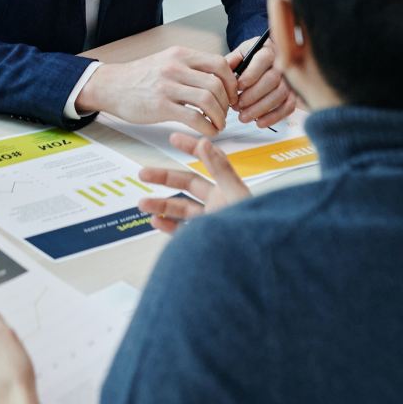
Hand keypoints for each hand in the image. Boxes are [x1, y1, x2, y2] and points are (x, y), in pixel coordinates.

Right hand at [76, 44, 237, 135]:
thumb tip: (221, 75)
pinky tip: (207, 131)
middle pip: (216, 84)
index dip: (231, 82)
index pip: (219, 64)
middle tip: (226, 113)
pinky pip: (194, 118)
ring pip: (208, 101)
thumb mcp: (167, 61)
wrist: (111, 86)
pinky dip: (207, 127)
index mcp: (180, 54)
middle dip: (227, 103)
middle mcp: (175, 67)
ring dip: (219, 117)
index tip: (231, 95)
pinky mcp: (160, 106)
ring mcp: (167, 86)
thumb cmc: (141, 77)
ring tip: (218, 124)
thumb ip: (192, 67)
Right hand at [136, 132, 250, 232]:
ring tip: (142, 203)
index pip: (206, 162)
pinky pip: (182, 231)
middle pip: (187, 185)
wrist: (259, 266)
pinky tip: (156, 222)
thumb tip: (205, 143)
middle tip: (143, 173)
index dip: (191, 148)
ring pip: (181, 209)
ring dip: (161, 205)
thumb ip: (220, 170)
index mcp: (228, 188)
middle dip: (164, 178)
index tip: (172, 137)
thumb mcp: (236, 194)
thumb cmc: (255, 228)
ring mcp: (211, 221)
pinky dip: (168, 226)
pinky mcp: (206, 240)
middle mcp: (219, 203)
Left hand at [230, 37, 295, 128]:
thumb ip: (231, 61)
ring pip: (280, 95)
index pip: (263, 60)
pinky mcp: (293, 94)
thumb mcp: (240, 54)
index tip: (238, 87)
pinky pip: (288, 106)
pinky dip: (274, 117)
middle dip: (253, 96)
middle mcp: (282, 64)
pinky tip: (259, 122)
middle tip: (237, 106)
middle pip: (272, 80)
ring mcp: (290, 80)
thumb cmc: (252, 58)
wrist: (268, 59)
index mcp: (267, 50)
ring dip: (260, 109)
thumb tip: (222, 72)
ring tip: (244, 116)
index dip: (251, 75)